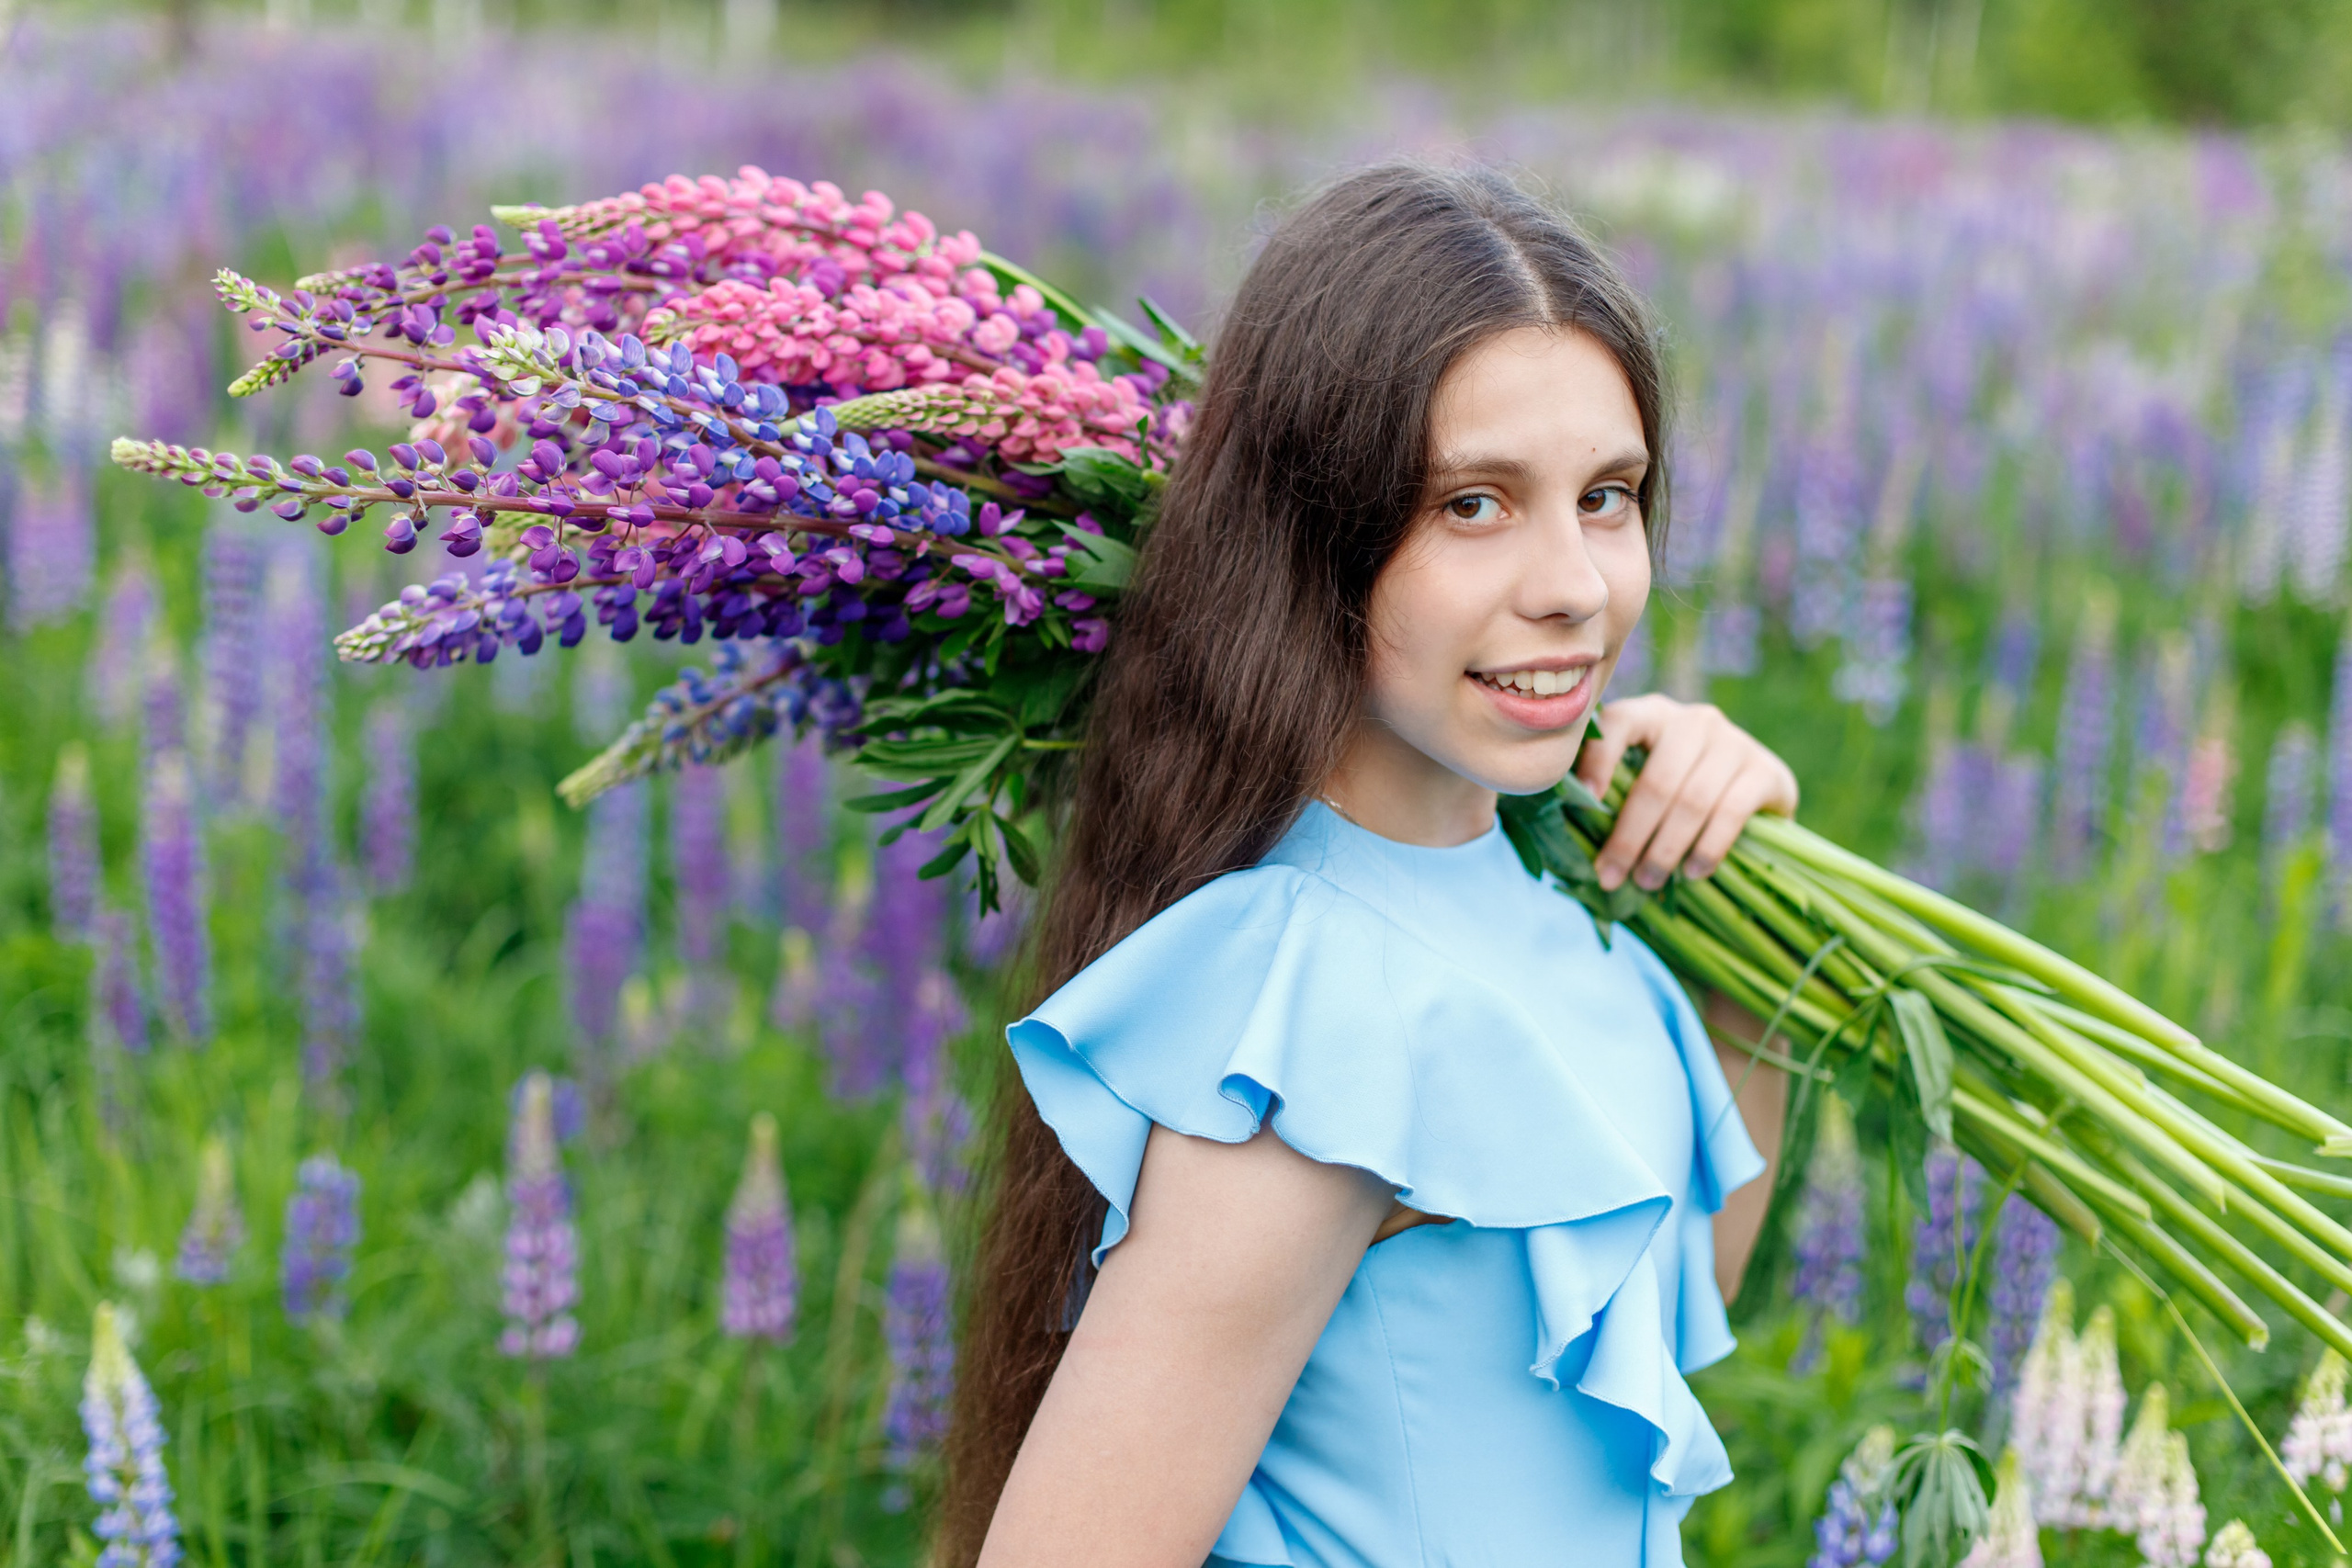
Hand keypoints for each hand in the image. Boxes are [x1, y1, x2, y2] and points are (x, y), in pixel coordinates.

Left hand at [1572, 693, 1797, 891]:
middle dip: (1629, 836)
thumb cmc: (1677, 792)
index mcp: (1652, 714)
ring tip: (1646, 881)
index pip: (1618, 722)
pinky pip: (1730, 813)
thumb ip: (1612, 793)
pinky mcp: (1766, 771)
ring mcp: (1734, 743)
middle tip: (1610, 876)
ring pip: (1691, 801)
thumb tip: (1565, 841)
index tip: (1585, 802)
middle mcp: (1694, 721)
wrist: (1755, 793)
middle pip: (1656, 781)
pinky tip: (1691, 873)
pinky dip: (1706, 849)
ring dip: (1664, 849)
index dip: (1598, 761)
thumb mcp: (1643, 779)